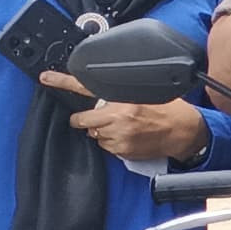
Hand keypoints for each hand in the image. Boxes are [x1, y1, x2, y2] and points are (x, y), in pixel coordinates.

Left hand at [40, 70, 208, 164]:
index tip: (45, 78)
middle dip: (85, 120)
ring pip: (94, 135)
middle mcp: (118, 117)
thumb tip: (104, 95)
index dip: (62, 81)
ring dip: (102, 131)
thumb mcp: (145, 92)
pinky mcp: (122, 151)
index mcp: (122, 99)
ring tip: (124, 127)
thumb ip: (121, 93)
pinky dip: (112, 143)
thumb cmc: (169, 109)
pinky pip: (106, 147)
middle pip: (82, 120)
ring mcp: (119, 136)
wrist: (184, 132)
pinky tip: (128, 137)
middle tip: (97, 118)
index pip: (85, 87)